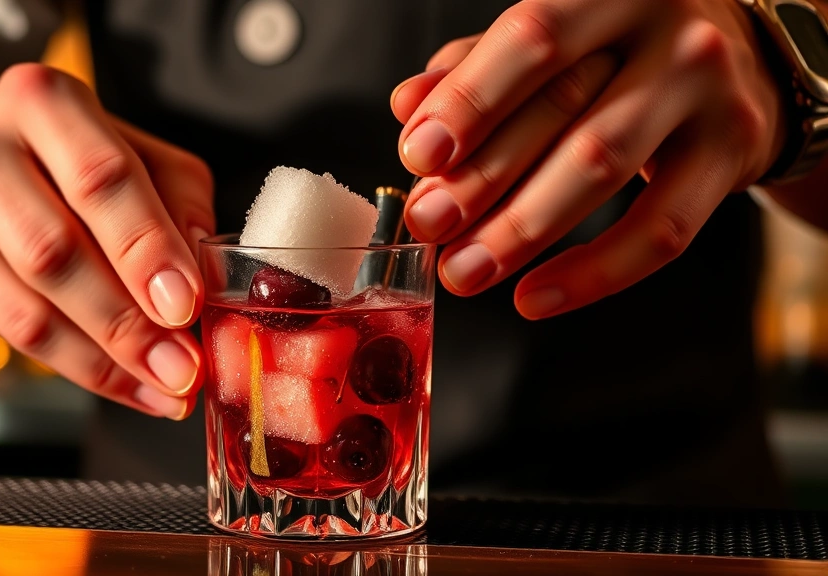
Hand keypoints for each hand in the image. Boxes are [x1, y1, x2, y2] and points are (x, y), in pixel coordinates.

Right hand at [0, 64, 212, 418]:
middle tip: (184, 365)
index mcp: (45, 101)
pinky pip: (17, 334)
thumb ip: (180, 202)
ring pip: (32, 306)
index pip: (101, 179)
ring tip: (167, 386)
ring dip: (108, 359)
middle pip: (57, 251)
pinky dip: (83, 369)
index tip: (186, 304)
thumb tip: (203, 271)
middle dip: (129, 321)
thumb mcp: (142, 155)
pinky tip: (130, 385)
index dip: (146, 248)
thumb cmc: (75, 160)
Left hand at [393, 0, 785, 318]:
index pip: (531, 36)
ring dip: (522, 230)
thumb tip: (408, 107)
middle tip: (428, 226)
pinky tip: (534, 297)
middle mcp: (665, 28)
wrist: (742, 60)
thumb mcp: (553, 45)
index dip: (470, 99)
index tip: (418, 156)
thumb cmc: (620, 49)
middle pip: (562, 108)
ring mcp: (707, 89)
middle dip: (482, 177)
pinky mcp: (735, 152)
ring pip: (604, 167)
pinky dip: (592, 273)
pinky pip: (662, 230)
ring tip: (465, 271)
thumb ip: (479, 69)